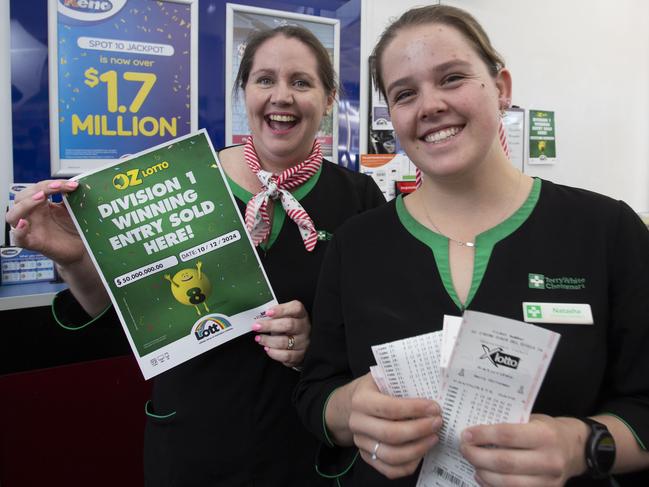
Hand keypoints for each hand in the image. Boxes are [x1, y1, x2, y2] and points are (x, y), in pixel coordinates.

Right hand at [6, 180, 84, 264]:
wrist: (81, 249)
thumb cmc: (73, 229)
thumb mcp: (73, 210)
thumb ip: (72, 197)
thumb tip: (78, 183)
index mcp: (41, 205)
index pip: (38, 188)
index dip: (52, 184)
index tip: (73, 185)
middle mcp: (32, 215)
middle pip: (21, 197)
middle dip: (38, 188)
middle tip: (57, 187)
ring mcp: (31, 229)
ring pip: (12, 215)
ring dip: (25, 204)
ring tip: (41, 197)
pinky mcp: (34, 243)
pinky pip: (18, 239)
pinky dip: (18, 231)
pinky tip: (24, 224)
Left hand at [252, 300, 309, 367]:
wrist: (298, 343)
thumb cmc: (287, 327)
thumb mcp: (284, 317)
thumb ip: (275, 315)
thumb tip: (259, 317)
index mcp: (301, 314)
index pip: (296, 308)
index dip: (282, 309)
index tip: (267, 312)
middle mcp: (304, 327)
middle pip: (289, 325)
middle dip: (270, 326)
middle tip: (256, 326)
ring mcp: (303, 342)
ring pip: (285, 342)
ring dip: (268, 340)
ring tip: (258, 338)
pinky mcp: (300, 355)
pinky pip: (286, 356)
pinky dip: (274, 353)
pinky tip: (267, 349)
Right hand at [347, 374, 441, 478]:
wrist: (352, 404)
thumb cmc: (375, 388)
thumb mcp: (383, 377)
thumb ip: (401, 380)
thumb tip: (432, 385)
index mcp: (361, 400)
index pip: (390, 408)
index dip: (415, 409)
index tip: (434, 408)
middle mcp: (358, 423)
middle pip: (391, 434)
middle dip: (419, 430)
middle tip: (438, 423)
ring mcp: (361, 442)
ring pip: (391, 455)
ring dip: (418, 449)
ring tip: (433, 438)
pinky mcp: (367, 456)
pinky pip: (389, 470)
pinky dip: (409, 465)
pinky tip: (421, 453)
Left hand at [460, 414, 587, 486]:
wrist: (576, 448)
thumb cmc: (548, 430)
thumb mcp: (532, 419)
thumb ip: (509, 425)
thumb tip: (476, 430)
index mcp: (544, 435)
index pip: (507, 435)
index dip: (483, 435)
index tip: (466, 434)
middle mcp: (548, 459)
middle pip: (505, 462)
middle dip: (477, 456)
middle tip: (464, 449)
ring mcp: (549, 480)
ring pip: (508, 482)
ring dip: (483, 473)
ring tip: (472, 463)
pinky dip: (493, 486)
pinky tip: (483, 476)